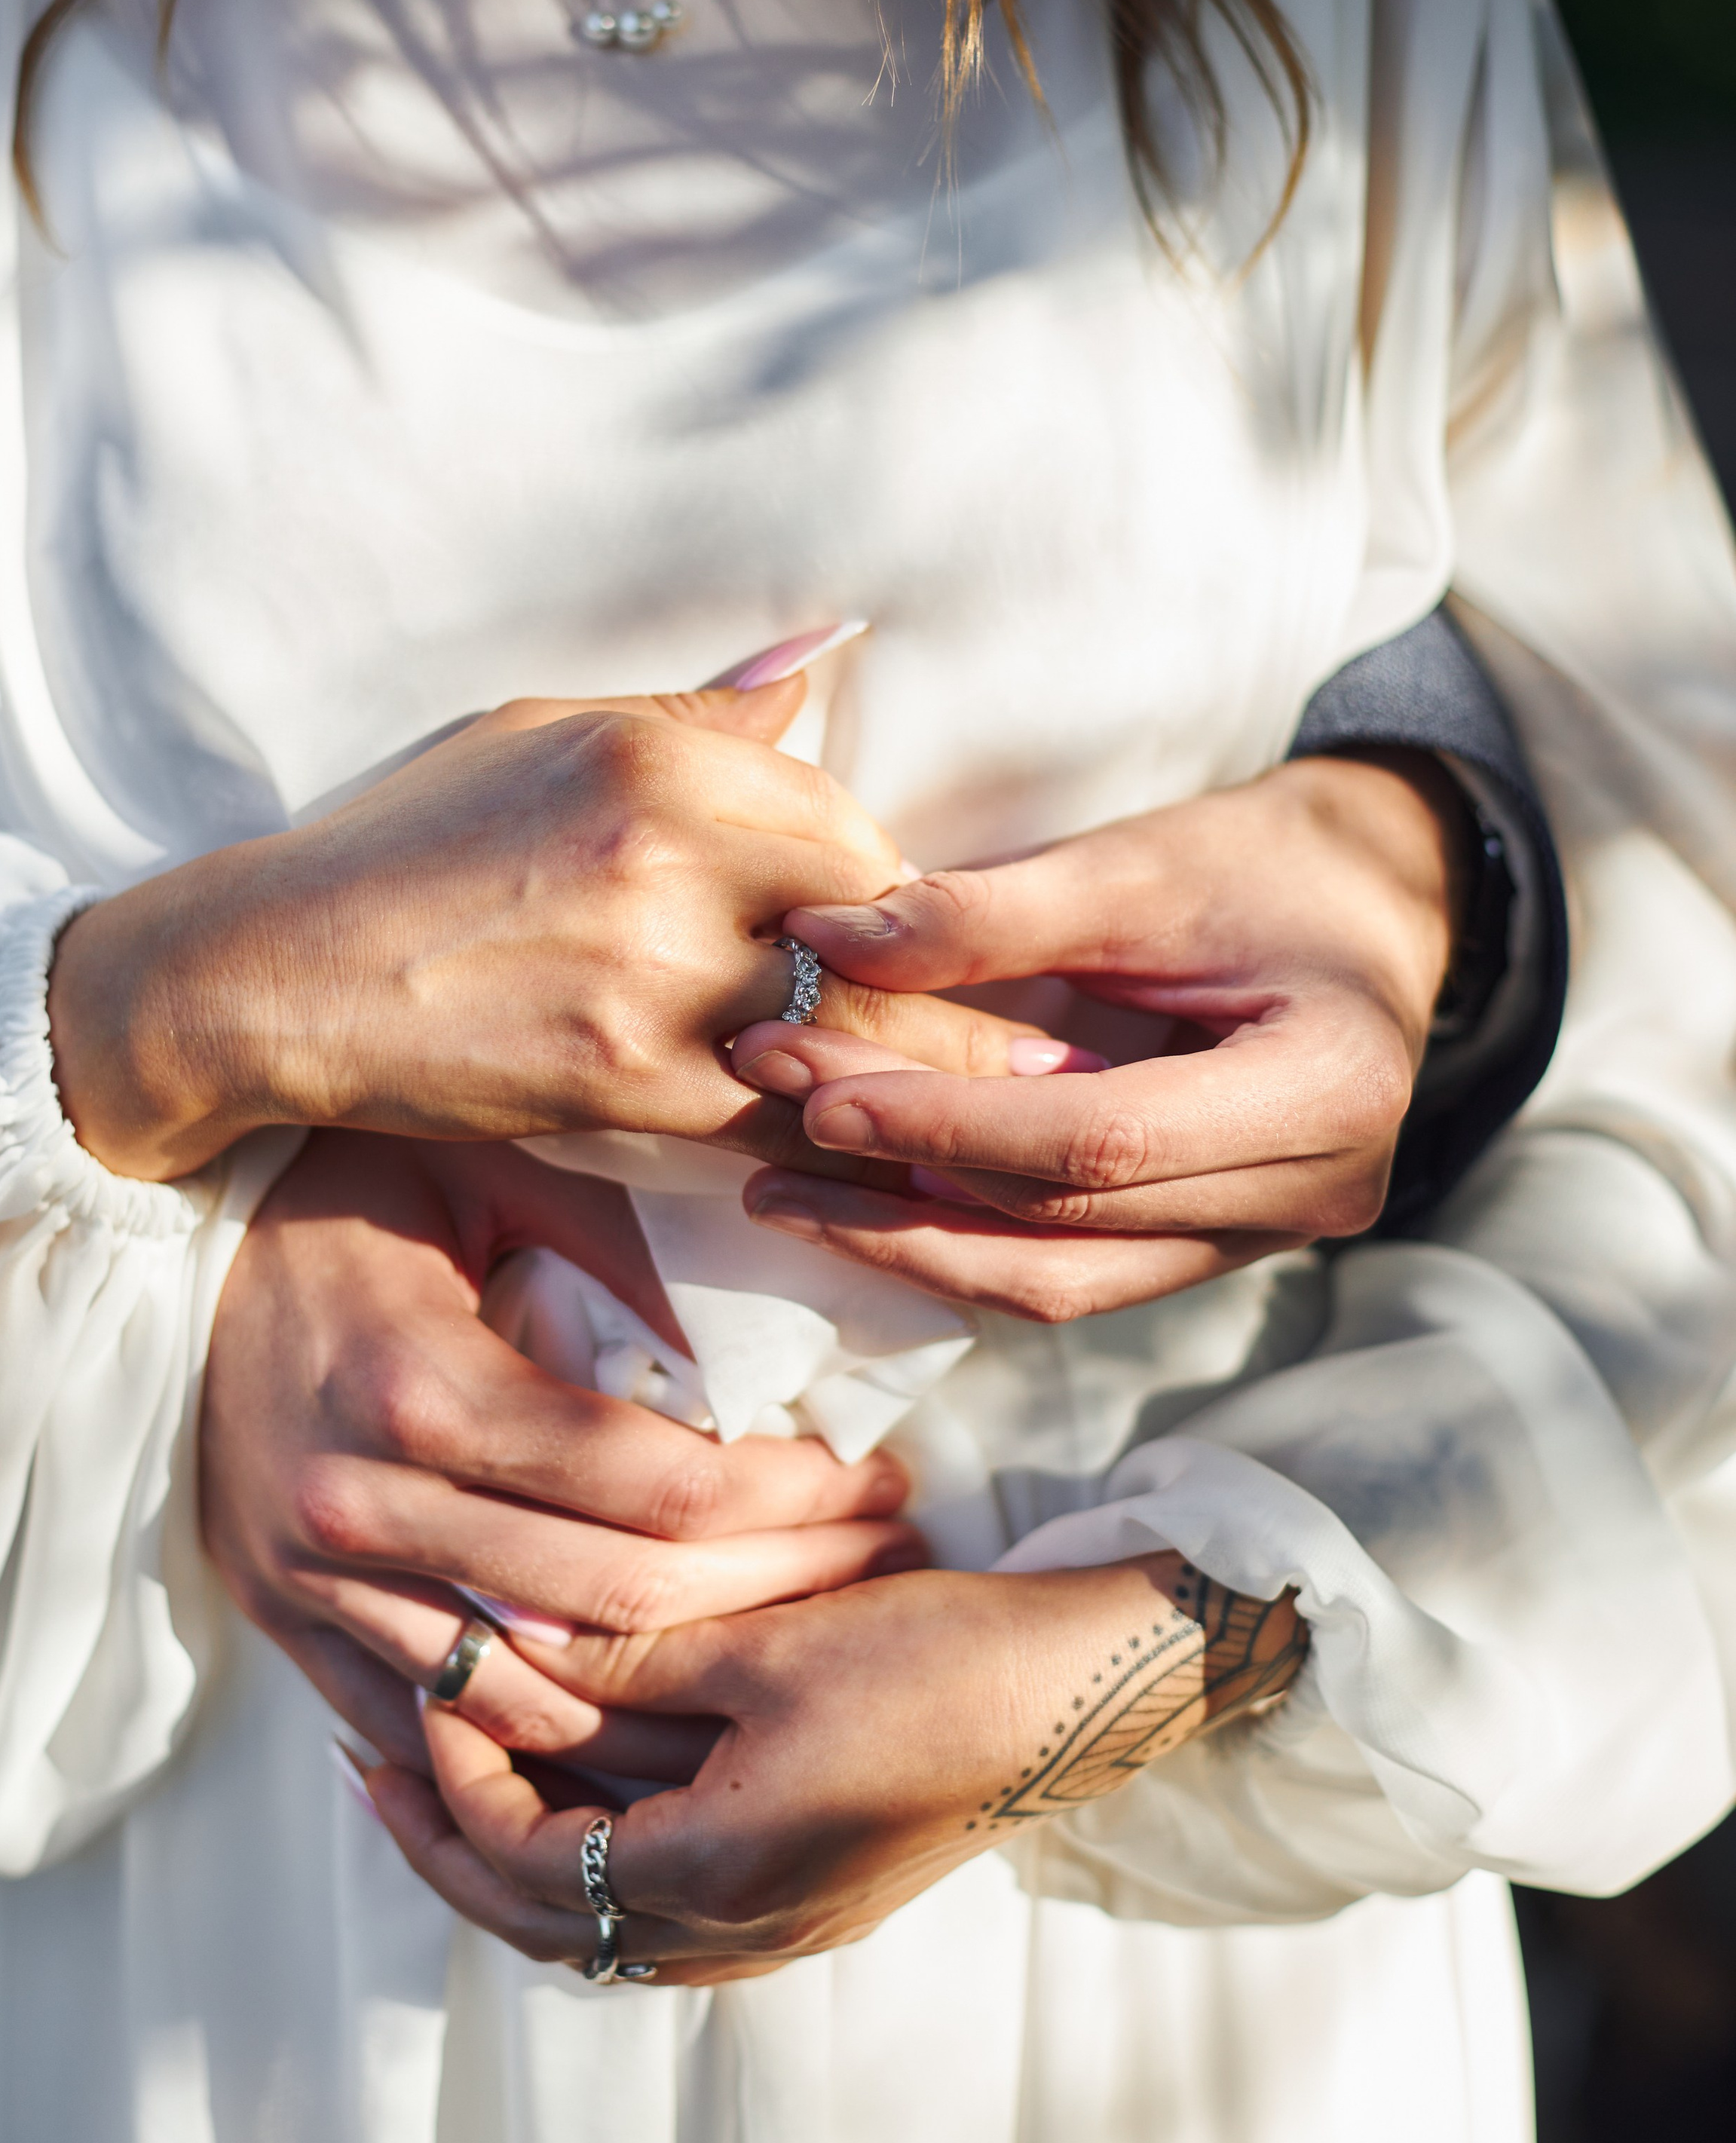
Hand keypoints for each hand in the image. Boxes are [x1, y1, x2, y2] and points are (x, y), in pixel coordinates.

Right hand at [50, 670, 1048, 1182]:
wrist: (275, 972)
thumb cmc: (407, 842)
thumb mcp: (543, 733)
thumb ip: (700, 715)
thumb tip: (831, 654)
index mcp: (660, 758)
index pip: (850, 824)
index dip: (912, 895)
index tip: (974, 935)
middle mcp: (670, 857)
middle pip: (877, 929)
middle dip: (965, 990)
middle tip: (1066, 1042)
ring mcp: (650, 977)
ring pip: (842, 1029)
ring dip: (935, 1076)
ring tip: (1038, 1112)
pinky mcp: (622, 1082)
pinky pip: (771, 1110)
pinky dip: (834, 1130)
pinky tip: (893, 1154)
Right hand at [199, 1128, 920, 1770]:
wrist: (162, 1235)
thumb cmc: (354, 1180)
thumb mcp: (489, 1165)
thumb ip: (620, 1242)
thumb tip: (778, 1315)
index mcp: (420, 1385)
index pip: (654, 1488)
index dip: (794, 1501)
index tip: (881, 1481)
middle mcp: (359, 1503)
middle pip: (617, 1602)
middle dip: (778, 1594)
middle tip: (881, 1566)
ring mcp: (313, 1583)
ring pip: (536, 1694)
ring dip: (686, 1693)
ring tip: (801, 1650)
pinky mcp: (285, 1624)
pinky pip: (433, 1730)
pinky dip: (550, 1742)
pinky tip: (660, 1717)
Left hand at [357, 1557, 1306, 1983]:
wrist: (1081, 1696)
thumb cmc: (935, 1659)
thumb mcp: (767, 1644)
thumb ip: (627, 1659)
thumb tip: (503, 1645)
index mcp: (716, 1874)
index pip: (525, 1858)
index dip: (454, 1778)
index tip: (423, 1688)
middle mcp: (741, 1930)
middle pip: (543, 1927)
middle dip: (447, 1847)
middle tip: (377, 1768)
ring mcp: (782, 1929)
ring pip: (599, 1936)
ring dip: (513, 1867)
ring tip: (452, 1788)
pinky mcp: (815, 1900)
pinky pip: (660, 1921)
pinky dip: (589, 1873)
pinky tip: (576, 1808)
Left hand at [724, 756, 1461, 1318]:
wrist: (1376, 898)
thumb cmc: (1273, 864)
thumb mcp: (1141, 863)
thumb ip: (989, 912)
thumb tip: (825, 939)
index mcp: (1327, 1090)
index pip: (1101, 1141)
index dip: (945, 1124)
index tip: (814, 1087)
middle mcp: (1315, 1193)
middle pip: (1071, 1225)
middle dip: (901, 1179)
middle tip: (766, 1124)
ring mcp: (1268, 1236)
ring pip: (1061, 1279)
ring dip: (915, 1239)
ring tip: (785, 1188)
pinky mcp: (1215, 1244)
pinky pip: (1074, 1266)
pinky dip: (965, 1236)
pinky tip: (866, 1195)